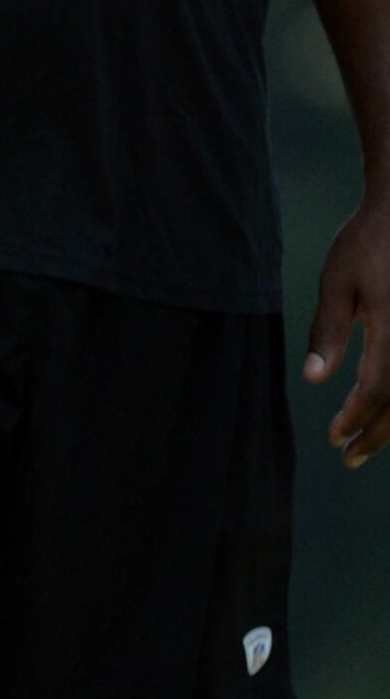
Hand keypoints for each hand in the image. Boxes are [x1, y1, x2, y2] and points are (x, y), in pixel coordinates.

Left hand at [305, 198, 389, 466]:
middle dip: (378, 433)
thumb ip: (328, 333)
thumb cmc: (368, 242)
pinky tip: (384, 406)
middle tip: (348, 456)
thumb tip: (315, 381)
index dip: (357, 419)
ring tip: (366, 441)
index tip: (333, 437)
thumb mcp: (338, 283)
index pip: (379, 390)